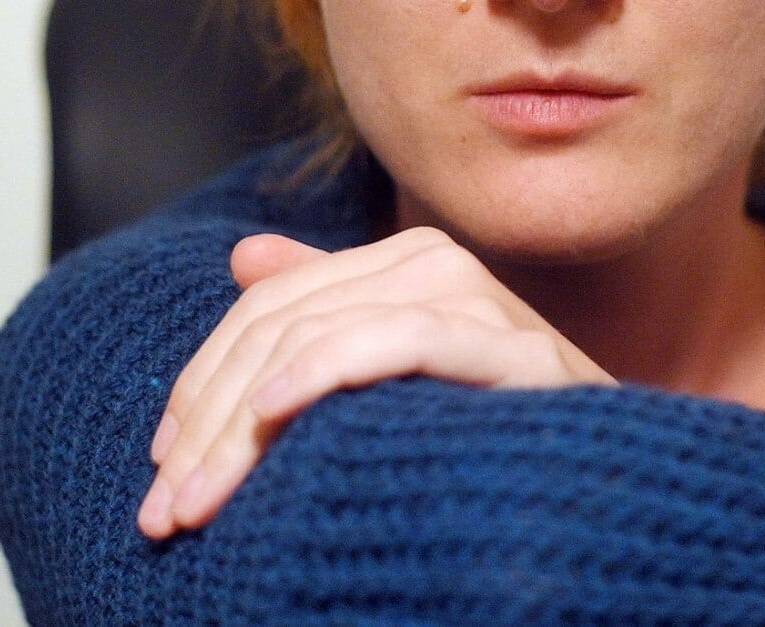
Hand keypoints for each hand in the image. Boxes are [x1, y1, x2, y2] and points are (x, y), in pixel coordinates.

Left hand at [137, 225, 615, 538]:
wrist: (604, 489)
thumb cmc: (485, 441)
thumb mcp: (385, 380)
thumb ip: (321, 312)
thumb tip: (244, 255)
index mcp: (403, 263)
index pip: (272, 301)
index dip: (203, 376)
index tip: (160, 462)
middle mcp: (439, 264)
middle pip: (285, 318)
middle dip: (209, 417)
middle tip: (162, 510)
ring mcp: (483, 301)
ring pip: (325, 329)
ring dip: (242, 421)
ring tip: (196, 503)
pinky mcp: (520, 350)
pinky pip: (402, 339)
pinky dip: (326, 368)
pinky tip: (270, 416)